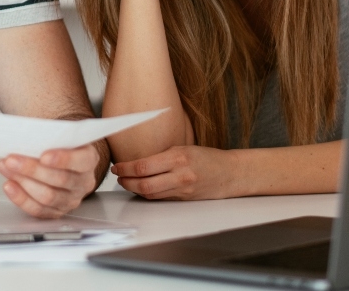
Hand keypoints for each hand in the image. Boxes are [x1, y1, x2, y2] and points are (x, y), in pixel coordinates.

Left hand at [0, 144, 98, 218]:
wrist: (60, 158)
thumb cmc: (58, 144)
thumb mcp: (59, 135)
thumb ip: (48, 136)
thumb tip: (25, 137)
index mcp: (88, 159)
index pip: (81, 161)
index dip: (63, 159)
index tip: (43, 156)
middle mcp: (83, 182)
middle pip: (60, 179)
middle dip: (32, 169)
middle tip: (12, 159)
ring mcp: (71, 199)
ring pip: (48, 196)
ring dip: (23, 182)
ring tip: (7, 168)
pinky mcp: (57, 211)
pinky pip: (38, 209)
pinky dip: (21, 198)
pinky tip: (9, 186)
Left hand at [113, 145, 240, 199]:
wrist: (231, 174)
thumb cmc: (208, 158)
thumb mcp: (184, 148)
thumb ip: (162, 156)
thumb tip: (136, 160)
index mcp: (179, 158)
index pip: (144, 166)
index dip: (126, 168)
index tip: (118, 167)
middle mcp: (180, 176)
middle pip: (144, 185)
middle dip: (126, 182)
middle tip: (118, 177)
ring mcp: (182, 190)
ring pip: (150, 194)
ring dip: (134, 189)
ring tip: (126, 182)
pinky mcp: (184, 199)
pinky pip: (160, 198)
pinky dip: (148, 194)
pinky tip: (141, 188)